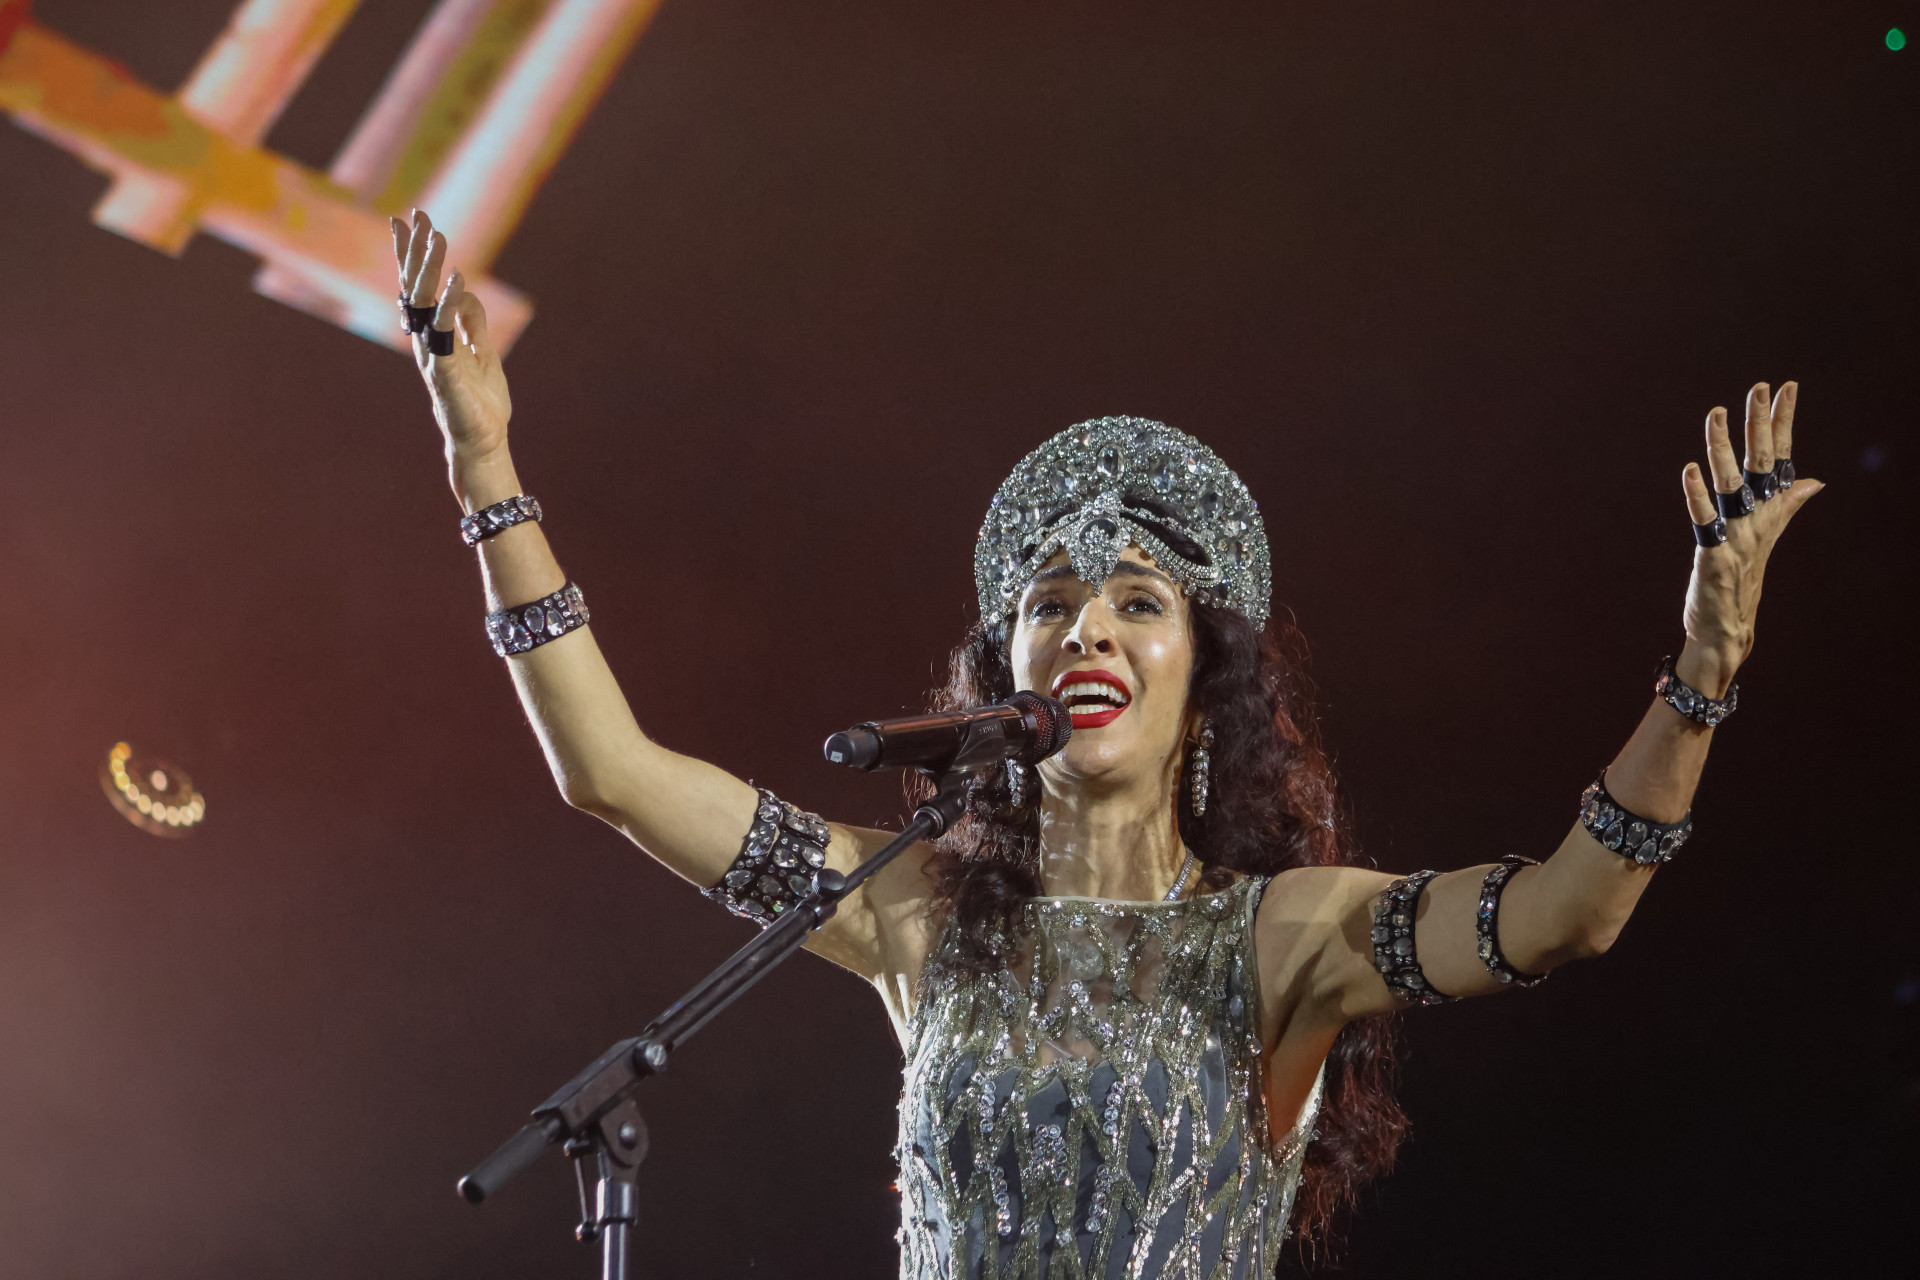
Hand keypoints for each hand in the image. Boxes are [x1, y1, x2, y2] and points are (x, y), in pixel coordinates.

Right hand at [393, 211, 511, 474]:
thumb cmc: (480, 400)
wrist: (482, 440)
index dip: (412, 252)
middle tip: (417, 213)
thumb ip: (473, 322)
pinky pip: (446, 333)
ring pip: (425, 305)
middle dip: (415, 250)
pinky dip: (452, 305)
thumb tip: (467, 291)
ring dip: (431, 268)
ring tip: (438, 236)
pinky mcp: (446, 372)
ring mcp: (434, 355)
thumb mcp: (483, 351)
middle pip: (415, 287)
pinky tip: (460, 279)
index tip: (408, 217)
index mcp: (434, 333)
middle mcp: (427, 340)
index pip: (418, 285)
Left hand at [1678, 380, 1822, 693]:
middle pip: (1759, 464)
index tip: (1786, 388)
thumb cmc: (1741, 582)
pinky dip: (1697, 496)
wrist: (1727, 631)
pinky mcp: (1713, 557)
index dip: (1782, 423)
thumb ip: (1785, 506)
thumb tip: (1813, 480)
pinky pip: (1704, 522)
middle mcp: (1754, 520)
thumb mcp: (1765, 538)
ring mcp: (1735, 538)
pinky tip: (1689, 470)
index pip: (1778, 458)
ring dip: (1722, 449)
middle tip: (1759, 386)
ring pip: (1730, 485)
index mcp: (1765, 511)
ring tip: (1715, 414)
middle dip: (1759, 425)